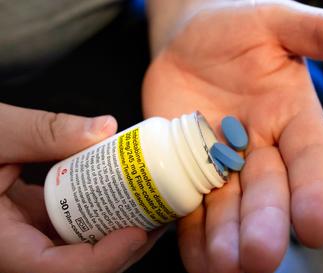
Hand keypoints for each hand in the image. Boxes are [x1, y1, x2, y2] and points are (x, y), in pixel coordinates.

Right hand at [0, 103, 161, 272]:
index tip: (138, 232)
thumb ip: (45, 130)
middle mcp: (15, 248)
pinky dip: (104, 214)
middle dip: (126, 245)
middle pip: (79, 265)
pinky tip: (125, 193)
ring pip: (81, 249)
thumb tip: (105, 129)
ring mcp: (28, 237)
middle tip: (161, 214)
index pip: (53, 269)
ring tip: (154, 204)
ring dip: (122, 230)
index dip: (102, 259)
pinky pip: (76, 227)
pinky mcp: (37, 222)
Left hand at [142, 1, 322, 272]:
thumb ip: (320, 33)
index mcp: (293, 118)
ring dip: (226, 239)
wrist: (189, 40)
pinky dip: (191, 232)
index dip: (317, 192)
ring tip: (223, 265)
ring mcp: (222, 163)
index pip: (312, 160)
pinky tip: (196, 258)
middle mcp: (262, 149)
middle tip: (260, 257)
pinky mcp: (187, 168)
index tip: (318, 227)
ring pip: (228, 208)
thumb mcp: (279, 21)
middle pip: (269, 192)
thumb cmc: (237, 27)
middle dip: (265, 224)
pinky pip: (191, 205)